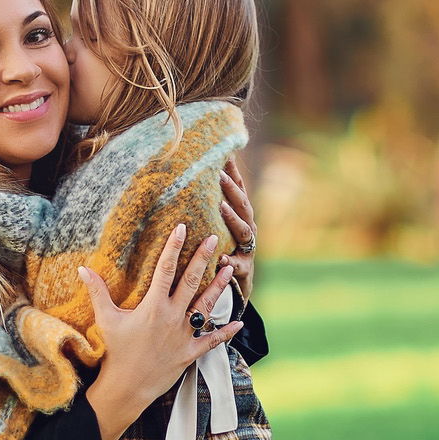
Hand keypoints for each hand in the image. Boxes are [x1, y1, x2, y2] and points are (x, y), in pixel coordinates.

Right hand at [79, 224, 240, 439]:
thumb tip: (83, 269)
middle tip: (214, 239)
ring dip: (218, 286)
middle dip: (203, 258)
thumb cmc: (116, 351)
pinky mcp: (190, 352)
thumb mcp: (106, 319)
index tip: (182, 228)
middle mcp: (172, 317)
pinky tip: (238, 323)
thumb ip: (97, 292)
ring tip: (229, 267)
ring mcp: (183, 334)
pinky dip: (225, 332)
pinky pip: (211, 340)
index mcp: (153, 306)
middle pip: (190, 281)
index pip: (165, 269)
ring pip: (205, 305)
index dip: (174, 247)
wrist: (127, 386)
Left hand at [219, 154, 256, 301]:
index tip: (226, 155)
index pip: (239, 192)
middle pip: (243, 206)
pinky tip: (221, 258)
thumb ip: (209, 209)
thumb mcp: (218, 229)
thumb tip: (190, 182)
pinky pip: (237, 265)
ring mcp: (248, 249)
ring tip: (221, 207)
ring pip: (244, 231)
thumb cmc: (224, 250)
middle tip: (218, 175)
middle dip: (232, 190)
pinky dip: (230, 261)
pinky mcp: (243, 269)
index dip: (234, 174)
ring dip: (233, 218)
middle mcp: (248, 230)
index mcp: (242, 218)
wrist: (237, 284)